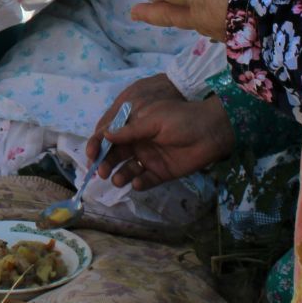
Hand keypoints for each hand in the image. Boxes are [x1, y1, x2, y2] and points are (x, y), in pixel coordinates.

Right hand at [85, 83, 233, 191]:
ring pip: (127, 169)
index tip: (90, 154)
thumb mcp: (153, 119)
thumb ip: (130, 129)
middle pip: (114, 155)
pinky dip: (138, 183)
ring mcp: (148, 158)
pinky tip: (136, 183)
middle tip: (100, 172)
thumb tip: (105, 135)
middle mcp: (138, 143)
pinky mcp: (160, 173)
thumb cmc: (181, 118)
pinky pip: (144, 180)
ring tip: (117, 180)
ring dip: (119, 175)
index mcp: (133, 126)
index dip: (97, 144)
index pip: (109, 136)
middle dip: (105, 163)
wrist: (211, 132)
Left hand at [120, 0, 261, 40]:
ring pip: (187, 21)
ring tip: (166, 9)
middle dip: (149, 11)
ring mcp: (216, 30)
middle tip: (133, 12)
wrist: (290, 22)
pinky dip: (196, 19)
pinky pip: (206, 26)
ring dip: (173, 15)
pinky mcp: (232, 38)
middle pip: (168, 14)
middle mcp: (201, 16)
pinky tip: (201, 16)